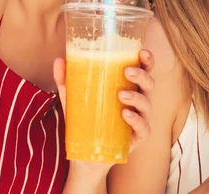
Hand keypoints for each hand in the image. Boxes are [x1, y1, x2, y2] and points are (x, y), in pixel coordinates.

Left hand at [53, 49, 154, 173]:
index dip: (147, 60)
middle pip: (149, 84)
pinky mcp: (137, 138)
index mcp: (128, 87)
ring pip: (147, 104)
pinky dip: (136, 120)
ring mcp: (140, 120)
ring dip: (137, 97)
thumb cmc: (85, 121)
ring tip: (121, 96)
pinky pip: (144, 128)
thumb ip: (66, 81)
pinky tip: (126, 115)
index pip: (143, 70)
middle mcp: (138, 101)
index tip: (142, 51)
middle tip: (127, 71)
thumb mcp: (73, 100)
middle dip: (142, 75)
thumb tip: (59, 60)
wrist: (85, 157)